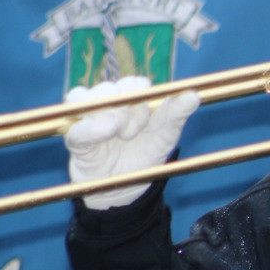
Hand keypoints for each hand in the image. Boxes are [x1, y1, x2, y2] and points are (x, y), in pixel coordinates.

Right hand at [64, 76, 199, 209]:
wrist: (128, 187)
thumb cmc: (147, 154)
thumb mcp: (167, 134)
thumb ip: (178, 113)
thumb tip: (194, 95)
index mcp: (130, 99)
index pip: (132, 82)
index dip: (141, 94)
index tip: (149, 116)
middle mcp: (107, 104)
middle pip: (109, 88)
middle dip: (126, 107)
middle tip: (134, 130)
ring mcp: (87, 118)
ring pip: (87, 98)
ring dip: (109, 113)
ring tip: (122, 134)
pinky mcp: (75, 137)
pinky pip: (75, 124)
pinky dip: (90, 126)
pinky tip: (109, 130)